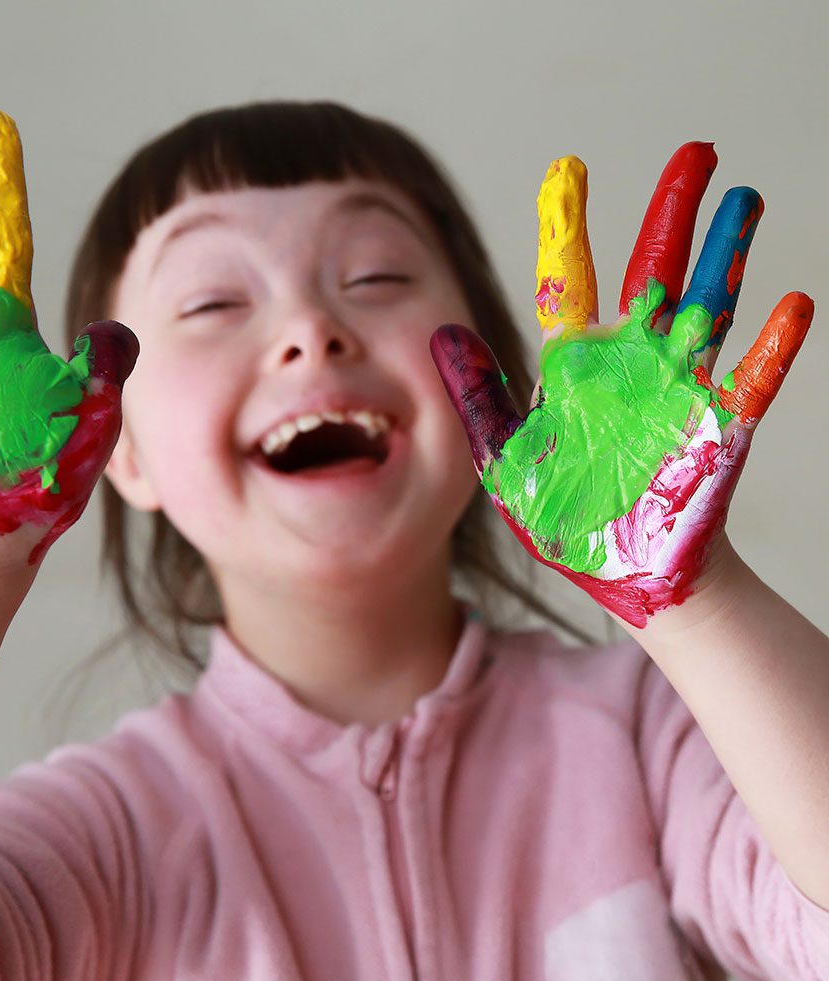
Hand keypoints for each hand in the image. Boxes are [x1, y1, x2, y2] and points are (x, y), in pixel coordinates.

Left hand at [431, 143, 812, 626]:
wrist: (622, 574)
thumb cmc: (564, 519)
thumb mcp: (504, 460)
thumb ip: (479, 399)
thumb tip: (444, 333)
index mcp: (576, 368)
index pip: (569, 282)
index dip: (569, 226)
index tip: (567, 169)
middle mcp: (631, 365)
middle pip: (653, 271)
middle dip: (671, 213)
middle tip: (694, 151)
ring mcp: (679, 390)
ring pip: (709, 307)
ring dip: (726, 255)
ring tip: (743, 199)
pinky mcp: (718, 429)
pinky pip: (751, 381)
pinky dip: (771, 348)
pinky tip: (791, 305)